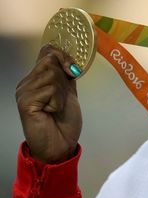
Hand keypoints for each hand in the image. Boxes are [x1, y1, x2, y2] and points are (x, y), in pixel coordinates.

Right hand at [15, 44, 82, 162]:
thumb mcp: (69, 93)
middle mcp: (27, 83)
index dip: (63, 55)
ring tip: (57, 106)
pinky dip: (58, 101)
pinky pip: (50, 89)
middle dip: (65, 75)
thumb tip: (70, 60)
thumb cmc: (64, 122)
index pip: (46, 52)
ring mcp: (24, 92)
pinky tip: (52, 112)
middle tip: (65, 95)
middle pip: (50, 60)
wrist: (60, 144)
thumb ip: (66, 76)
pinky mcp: (26, 102)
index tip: (74, 69)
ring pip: (52, 74)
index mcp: (37, 79)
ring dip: (62, 92)